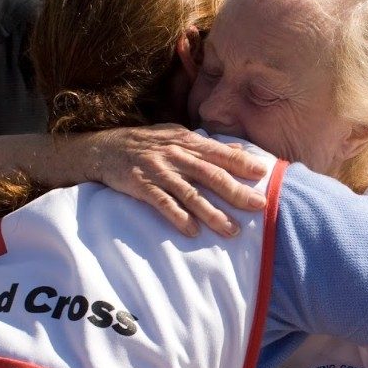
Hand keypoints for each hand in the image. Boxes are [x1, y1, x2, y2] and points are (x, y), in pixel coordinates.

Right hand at [77, 125, 267, 236]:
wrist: (105, 148)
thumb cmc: (147, 143)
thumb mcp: (178, 136)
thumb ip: (208, 146)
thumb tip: (239, 150)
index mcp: (187, 142)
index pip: (220, 154)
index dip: (241, 163)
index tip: (263, 173)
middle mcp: (176, 155)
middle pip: (211, 175)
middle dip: (236, 192)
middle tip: (259, 206)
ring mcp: (159, 171)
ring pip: (190, 194)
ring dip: (212, 213)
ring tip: (231, 230)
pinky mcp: (142, 186)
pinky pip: (163, 203)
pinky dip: (178, 217)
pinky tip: (192, 231)